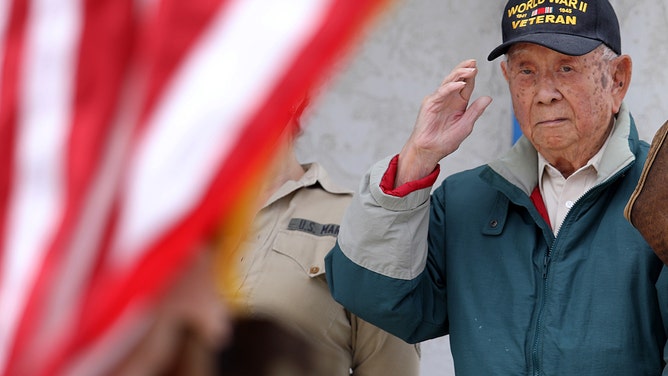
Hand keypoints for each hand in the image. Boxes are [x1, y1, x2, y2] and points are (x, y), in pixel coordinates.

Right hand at [396, 59, 491, 185]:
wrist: (430, 150)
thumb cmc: (446, 141)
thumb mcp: (466, 125)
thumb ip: (475, 111)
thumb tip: (488, 98)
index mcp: (458, 103)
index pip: (466, 86)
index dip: (472, 76)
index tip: (477, 67)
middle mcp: (448, 99)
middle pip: (457, 79)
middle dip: (465, 69)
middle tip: (474, 62)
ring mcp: (438, 100)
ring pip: (449, 82)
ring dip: (459, 74)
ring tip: (470, 68)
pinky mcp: (430, 104)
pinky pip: (442, 92)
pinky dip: (451, 87)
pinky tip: (459, 84)